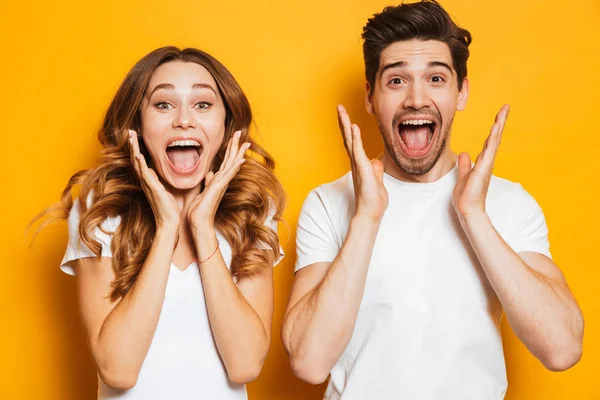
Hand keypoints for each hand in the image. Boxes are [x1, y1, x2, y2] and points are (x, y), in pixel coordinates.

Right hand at [129, 130, 180, 230]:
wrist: (170, 222)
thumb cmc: (168, 208)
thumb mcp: (163, 189)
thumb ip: (157, 180)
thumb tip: (153, 171)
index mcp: (148, 180)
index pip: (140, 161)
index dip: (137, 148)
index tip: (135, 136)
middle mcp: (145, 181)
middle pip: (135, 159)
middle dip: (132, 144)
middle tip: (129, 131)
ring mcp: (148, 184)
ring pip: (137, 163)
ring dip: (133, 149)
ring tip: (130, 137)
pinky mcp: (152, 188)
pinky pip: (144, 174)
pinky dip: (140, 163)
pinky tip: (137, 154)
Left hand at [187, 130, 248, 236]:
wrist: (199, 222)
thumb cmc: (199, 210)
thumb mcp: (203, 191)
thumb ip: (208, 181)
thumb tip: (210, 173)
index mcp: (218, 180)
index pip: (226, 161)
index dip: (230, 149)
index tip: (234, 137)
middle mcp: (222, 181)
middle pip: (231, 159)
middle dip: (235, 145)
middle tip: (240, 132)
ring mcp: (222, 185)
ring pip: (232, 165)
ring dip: (238, 153)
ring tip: (245, 142)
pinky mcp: (219, 188)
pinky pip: (228, 175)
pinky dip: (235, 167)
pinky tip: (241, 159)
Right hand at [337, 105, 387, 220]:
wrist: (371, 214)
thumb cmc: (373, 201)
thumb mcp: (378, 182)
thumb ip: (376, 171)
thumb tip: (376, 161)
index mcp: (359, 165)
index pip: (353, 143)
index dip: (349, 129)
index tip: (346, 117)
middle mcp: (355, 163)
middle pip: (347, 138)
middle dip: (343, 122)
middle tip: (339, 107)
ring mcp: (357, 166)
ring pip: (350, 141)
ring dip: (346, 125)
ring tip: (341, 111)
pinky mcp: (361, 169)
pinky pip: (358, 151)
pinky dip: (355, 138)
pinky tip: (353, 127)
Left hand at [452, 105, 509, 221]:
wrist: (468, 210)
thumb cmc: (466, 196)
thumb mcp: (462, 176)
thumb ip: (464, 165)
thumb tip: (464, 153)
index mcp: (482, 162)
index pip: (489, 141)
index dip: (494, 128)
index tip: (499, 115)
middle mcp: (487, 162)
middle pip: (495, 138)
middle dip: (500, 122)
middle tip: (506, 107)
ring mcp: (486, 166)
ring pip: (493, 142)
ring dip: (498, 127)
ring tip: (502, 113)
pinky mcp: (482, 171)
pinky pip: (487, 152)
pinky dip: (492, 141)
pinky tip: (494, 131)